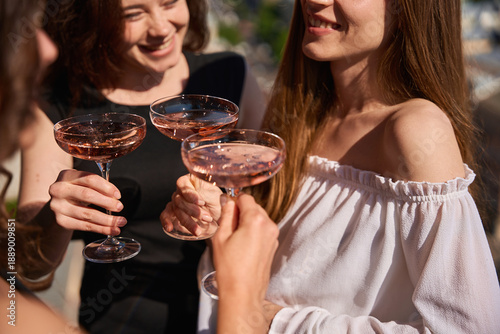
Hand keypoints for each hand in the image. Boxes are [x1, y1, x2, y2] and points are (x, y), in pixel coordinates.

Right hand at [48, 169, 125, 234]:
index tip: (118, 195)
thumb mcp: (84, 183)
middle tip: (120, 207)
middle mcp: (59, 190)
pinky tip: (112, 230)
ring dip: (107, 220)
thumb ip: (99, 187)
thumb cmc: (77, 191)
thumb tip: (116, 198)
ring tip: (121, 221)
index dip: (106, 187)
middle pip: (87, 195)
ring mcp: (58, 206)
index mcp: (67, 175)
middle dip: (107, 202)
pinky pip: (84, 226)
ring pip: (87, 214)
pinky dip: (101, 229)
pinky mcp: (61, 221)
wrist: (60, 205)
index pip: (89, 179)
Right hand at [160, 174, 221, 235]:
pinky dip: (166, 221)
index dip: (190, 194)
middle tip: (207, 218)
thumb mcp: (217, 197)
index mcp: (191, 181)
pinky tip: (169, 227)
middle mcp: (181, 190)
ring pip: (175, 210)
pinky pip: (166, 215)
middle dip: (193, 211)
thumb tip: (208, 195)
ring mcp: (176, 201)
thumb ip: (210, 195)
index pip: (184, 184)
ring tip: (198, 230)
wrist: (216, 216)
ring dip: (187, 221)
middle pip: (180, 199)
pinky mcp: (173, 212)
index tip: (201, 202)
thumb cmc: (217, 202)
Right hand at [214, 194, 280, 332]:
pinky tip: (243, 245)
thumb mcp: (221, 237)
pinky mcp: (274, 245)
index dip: (234, 202)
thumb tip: (228, 202)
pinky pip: (263, 230)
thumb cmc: (230, 267)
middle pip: (254, 207)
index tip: (226, 210)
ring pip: (260, 218)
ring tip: (235, 238)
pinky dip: (254, 231)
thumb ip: (226, 215)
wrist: (243, 293)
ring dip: (248, 222)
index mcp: (256, 220)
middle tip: (228, 226)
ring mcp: (274, 236)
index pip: (246, 198)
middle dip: (241, 212)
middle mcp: (269, 225)